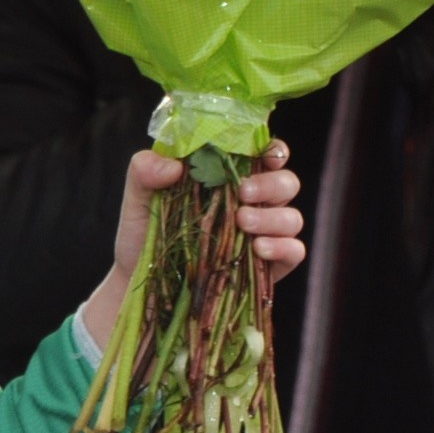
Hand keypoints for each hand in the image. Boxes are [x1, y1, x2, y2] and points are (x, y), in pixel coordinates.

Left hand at [80, 142, 305, 348]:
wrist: (141, 281)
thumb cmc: (144, 233)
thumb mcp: (138, 199)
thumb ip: (145, 171)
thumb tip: (173, 166)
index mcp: (230, 178)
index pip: (267, 155)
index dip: (274, 151)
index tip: (265, 156)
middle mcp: (254, 203)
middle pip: (287, 183)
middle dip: (271, 185)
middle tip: (241, 193)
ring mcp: (264, 234)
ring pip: (292, 217)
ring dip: (272, 217)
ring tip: (241, 223)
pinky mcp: (269, 264)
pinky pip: (295, 251)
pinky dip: (282, 247)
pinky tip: (257, 249)